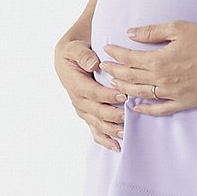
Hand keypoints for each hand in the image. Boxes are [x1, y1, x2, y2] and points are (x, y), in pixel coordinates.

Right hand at [54, 34, 128, 150]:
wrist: (68, 61)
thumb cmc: (74, 53)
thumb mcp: (74, 48)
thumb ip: (82, 55)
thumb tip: (93, 64)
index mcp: (75, 84)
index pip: (93, 92)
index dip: (107, 95)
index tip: (123, 95)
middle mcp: (79, 100)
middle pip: (96, 111)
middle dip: (112, 115)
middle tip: (128, 115)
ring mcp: (84, 110)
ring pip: (97, 123)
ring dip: (111, 129)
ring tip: (126, 133)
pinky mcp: (88, 116)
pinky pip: (95, 131)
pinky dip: (105, 140)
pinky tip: (116, 146)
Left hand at [99, 21, 196, 114]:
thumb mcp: (176, 28)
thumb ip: (151, 32)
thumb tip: (130, 33)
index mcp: (158, 60)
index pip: (128, 58)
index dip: (115, 54)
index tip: (106, 50)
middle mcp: (162, 79)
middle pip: (130, 77)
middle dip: (114, 71)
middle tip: (104, 67)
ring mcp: (172, 93)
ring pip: (141, 94)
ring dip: (125, 89)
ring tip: (114, 84)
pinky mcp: (184, 101)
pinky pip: (160, 110)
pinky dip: (146, 110)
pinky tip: (136, 108)